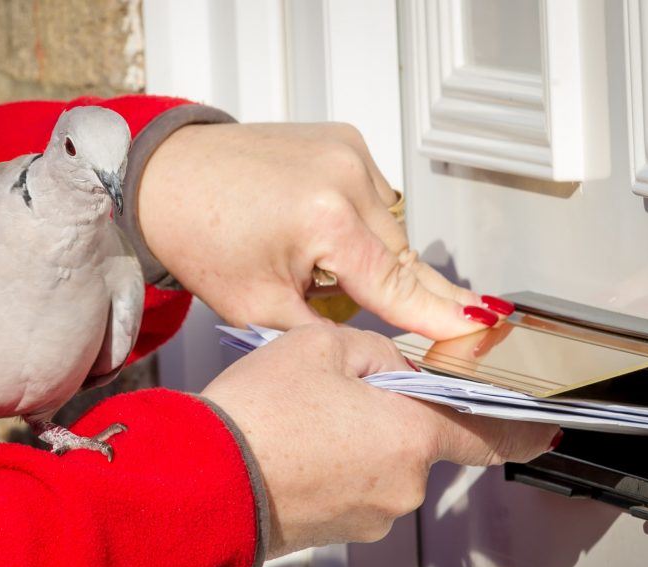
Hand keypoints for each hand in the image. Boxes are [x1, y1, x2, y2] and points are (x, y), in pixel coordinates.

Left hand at [138, 122, 509, 339]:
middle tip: (400, 319)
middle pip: (400, 255)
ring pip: (390, 226)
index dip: (441, 315)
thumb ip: (329, 331)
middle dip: (396, 290)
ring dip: (371, 254)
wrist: (166, 176)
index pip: (399, 284)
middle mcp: (347, 175)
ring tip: (316, 264)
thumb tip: (379, 347)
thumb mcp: (260, 307)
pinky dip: (359, 222)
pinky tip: (318, 230)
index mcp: (326, 220)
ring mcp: (348, 150)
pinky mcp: (344, 138)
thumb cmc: (199, 236)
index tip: (481, 331)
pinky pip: (374, 197)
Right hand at [202, 326, 559, 558]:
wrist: (202, 480)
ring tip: (305, 415)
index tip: (543, 430)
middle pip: (418, 439)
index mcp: (411, 435)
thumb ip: (375, 352)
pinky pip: (351, 485)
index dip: (521, 430)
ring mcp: (368, 514)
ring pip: (381, 461)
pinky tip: (296, 441)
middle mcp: (400, 485)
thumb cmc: (257, 417)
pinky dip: (334, 463)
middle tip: (342, 386)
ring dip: (358, 437)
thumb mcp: (319, 346)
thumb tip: (390, 370)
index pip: (490, 435)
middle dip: (392, 411)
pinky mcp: (335, 531)